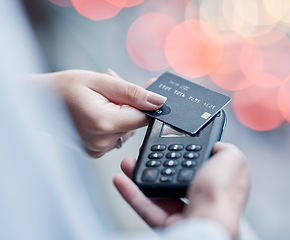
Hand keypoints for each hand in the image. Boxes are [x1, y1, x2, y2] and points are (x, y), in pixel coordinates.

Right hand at [35, 69, 165, 157]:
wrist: (38, 101)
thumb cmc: (65, 87)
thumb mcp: (101, 81)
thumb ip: (133, 93)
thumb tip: (159, 101)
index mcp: (104, 123)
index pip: (144, 119)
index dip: (146, 104)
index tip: (144, 91)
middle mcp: (102, 142)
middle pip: (135, 123)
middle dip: (130, 105)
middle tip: (113, 90)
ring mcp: (98, 149)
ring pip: (126, 129)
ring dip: (121, 112)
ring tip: (102, 99)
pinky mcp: (95, 150)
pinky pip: (116, 135)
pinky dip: (113, 122)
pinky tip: (100, 110)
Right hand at [113, 142, 248, 238]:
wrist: (207, 222)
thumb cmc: (221, 194)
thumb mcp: (232, 160)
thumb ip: (226, 150)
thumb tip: (217, 146)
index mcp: (214, 181)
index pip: (194, 162)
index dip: (179, 151)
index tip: (165, 142)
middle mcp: (198, 196)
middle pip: (171, 175)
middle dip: (154, 161)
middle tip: (143, 151)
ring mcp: (181, 210)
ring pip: (156, 190)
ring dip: (140, 174)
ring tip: (128, 162)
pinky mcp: (166, 222)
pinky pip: (145, 206)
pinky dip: (131, 193)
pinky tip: (121, 179)